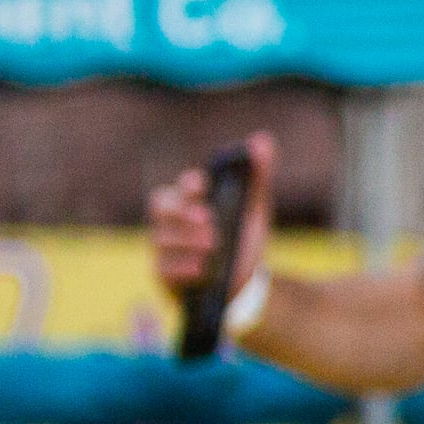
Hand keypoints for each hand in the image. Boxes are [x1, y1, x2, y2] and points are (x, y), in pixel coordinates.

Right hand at [148, 132, 274, 312]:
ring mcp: (164, 248)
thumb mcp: (254, 210)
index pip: (182, 186)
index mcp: (191, 201)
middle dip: (183, 212)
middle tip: (209, 220)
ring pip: (161, 238)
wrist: (245, 282)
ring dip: (187, 241)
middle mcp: (172, 222)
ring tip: (213, 245)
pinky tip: (200, 269)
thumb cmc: (242, 239)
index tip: (204, 186)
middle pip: (161, 207)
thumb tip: (262, 140)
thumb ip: (257, 176)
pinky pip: (163, 268)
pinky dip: (182, 267)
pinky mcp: (164, 274)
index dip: (190, 184)